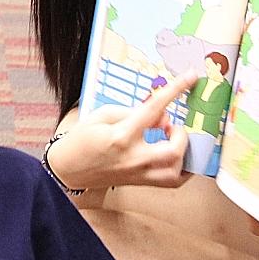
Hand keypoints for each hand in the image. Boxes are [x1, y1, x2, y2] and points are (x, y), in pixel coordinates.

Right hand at [48, 72, 196, 190]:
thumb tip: (161, 115)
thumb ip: (132, 112)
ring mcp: (138, 174)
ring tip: (173, 140)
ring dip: (183, 152)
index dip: (175, 90)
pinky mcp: (139, 183)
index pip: (154, 109)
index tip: (191, 76)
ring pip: (176, 171)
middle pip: (174, 150)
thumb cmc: (81, 140)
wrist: (67, 169)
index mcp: (122, 136)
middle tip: (172, 126)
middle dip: (181, 134)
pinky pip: (171, 182)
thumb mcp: (101, 115)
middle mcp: (133, 158)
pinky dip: (181, 168)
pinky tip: (178, 157)